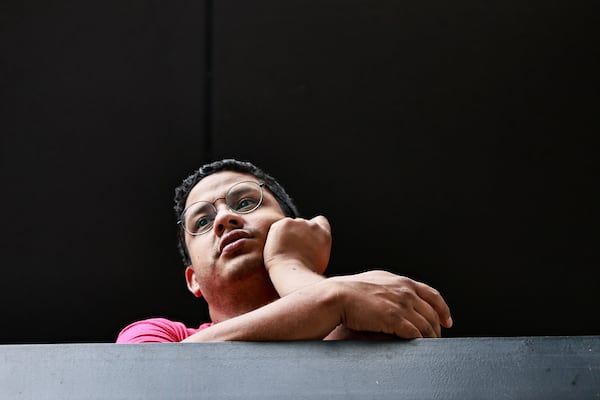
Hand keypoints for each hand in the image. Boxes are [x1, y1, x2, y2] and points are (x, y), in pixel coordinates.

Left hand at [263, 215, 331, 274]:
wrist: (293, 273)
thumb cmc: (305, 273)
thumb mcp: (320, 259)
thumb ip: (317, 247)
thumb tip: (311, 247)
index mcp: (324, 235)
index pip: (320, 221)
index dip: (311, 228)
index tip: (306, 236)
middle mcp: (313, 226)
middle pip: (302, 223)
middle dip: (297, 232)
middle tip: (291, 248)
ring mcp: (298, 223)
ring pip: (289, 225)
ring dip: (286, 233)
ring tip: (284, 250)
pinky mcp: (284, 223)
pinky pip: (278, 227)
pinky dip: (276, 235)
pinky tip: (277, 247)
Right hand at [330, 270, 452, 337]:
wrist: (337, 295)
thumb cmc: (350, 290)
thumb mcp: (376, 281)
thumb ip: (391, 287)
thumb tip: (398, 294)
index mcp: (402, 282)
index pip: (432, 295)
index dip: (442, 309)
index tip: (447, 320)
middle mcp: (406, 291)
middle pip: (432, 313)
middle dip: (437, 328)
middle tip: (438, 339)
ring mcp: (401, 304)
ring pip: (426, 325)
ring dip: (431, 338)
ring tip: (431, 348)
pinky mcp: (394, 319)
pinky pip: (415, 334)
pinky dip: (420, 343)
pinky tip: (419, 348)